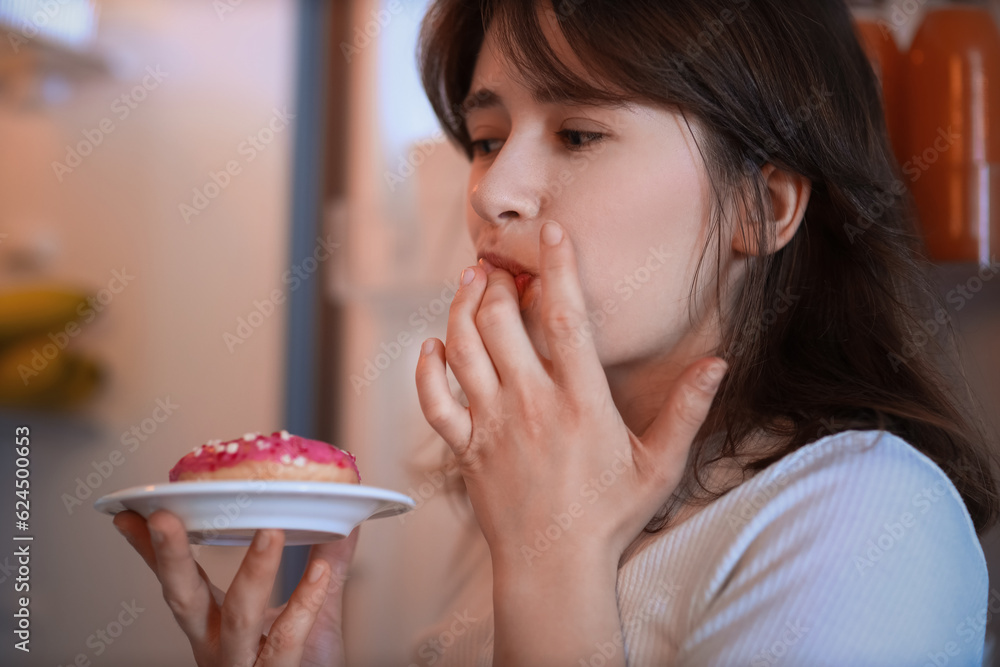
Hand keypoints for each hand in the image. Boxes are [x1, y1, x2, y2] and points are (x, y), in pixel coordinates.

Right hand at [113, 509, 357, 666]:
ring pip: (238, 619)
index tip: (130, 514)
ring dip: (253, 572)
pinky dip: (303, 606)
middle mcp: (218, 648)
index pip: (178, 581)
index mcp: (216, 628)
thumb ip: (326, 565)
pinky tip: (318, 572)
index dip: (151, 551)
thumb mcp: (314, 613)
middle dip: (171, 558)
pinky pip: (286, 643)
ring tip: (270, 530)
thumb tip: (342, 516)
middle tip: (163, 516)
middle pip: (186, 599)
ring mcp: (244, 666)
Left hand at [415, 220, 726, 565]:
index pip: (565, 318)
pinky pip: (435, 399)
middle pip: (500, 322)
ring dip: (461, 307)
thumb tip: (719, 362)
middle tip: (500, 262)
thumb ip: (687, 410)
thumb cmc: (609, 516)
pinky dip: (428, 368)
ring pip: (464, 349)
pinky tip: (433, 345)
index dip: (557, 268)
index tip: (552, 232)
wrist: (554, 567)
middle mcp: (530, 405)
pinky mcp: (466, 448)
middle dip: (496, 281)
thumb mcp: (660, 465)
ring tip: (469, 280)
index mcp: (580, 402)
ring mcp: (491, 425)